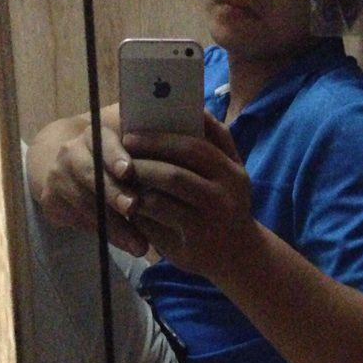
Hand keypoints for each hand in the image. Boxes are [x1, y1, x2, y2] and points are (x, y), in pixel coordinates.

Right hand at [37, 123, 149, 255]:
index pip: (103, 142)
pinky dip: (103, 234)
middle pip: (91, 174)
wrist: (70, 170)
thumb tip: (180, 156)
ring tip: (139, 244)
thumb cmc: (115, 160)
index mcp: (94, 135)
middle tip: (134, 208)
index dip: (114, 156)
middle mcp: (71, 152)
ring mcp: (57, 176)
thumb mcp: (128, 149)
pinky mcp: (50, 200)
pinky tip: (123, 244)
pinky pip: (78, 220)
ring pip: (86, 203)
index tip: (127, 171)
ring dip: (114, 226)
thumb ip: (147, 151)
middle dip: (114, 194)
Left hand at [123, 111, 253, 277]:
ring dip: (137, 186)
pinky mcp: (189, 245)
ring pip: (161, 199)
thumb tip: (196, 108)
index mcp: (232, 172)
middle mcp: (223, 197)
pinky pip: (155, 223)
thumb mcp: (234, 170)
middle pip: (175, 174)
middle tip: (121, 154)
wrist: (240, 255)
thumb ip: (219, 139)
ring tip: (122, 176)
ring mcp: (206, 223)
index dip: (160, 139)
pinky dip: (138, 209)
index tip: (132, 133)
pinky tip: (129, 201)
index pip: (194, 148)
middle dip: (143, 161)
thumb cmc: (229, 202)